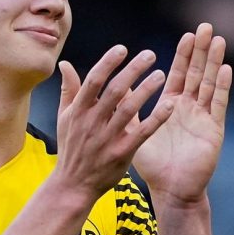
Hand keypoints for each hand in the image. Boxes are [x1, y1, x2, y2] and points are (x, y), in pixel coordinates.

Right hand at [55, 45, 174, 200]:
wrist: (73, 185)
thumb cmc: (71, 148)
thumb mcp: (64, 118)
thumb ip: (68, 90)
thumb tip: (65, 64)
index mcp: (79, 111)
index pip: (94, 80)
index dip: (108, 63)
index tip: (122, 49)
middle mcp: (92, 122)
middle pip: (115, 90)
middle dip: (132, 70)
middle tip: (149, 55)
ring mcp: (107, 138)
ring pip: (129, 109)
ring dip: (146, 90)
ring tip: (161, 74)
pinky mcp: (122, 153)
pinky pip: (142, 132)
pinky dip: (156, 118)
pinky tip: (169, 105)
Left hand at [132, 23, 232, 205]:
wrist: (170, 190)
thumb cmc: (152, 164)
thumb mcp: (135, 131)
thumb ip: (126, 107)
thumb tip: (115, 85)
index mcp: (171, 106)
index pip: (179, 74)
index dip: (184, 55)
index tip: (188, 35)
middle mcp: (190, 109)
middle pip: (197, 73)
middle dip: (202, 51)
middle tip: (206, 27)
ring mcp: (203, 117)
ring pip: (210, 84)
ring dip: (214, 62)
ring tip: (217, 40)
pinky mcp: (213, 130)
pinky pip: (218, 105)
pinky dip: (222, 87)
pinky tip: (225, 69)